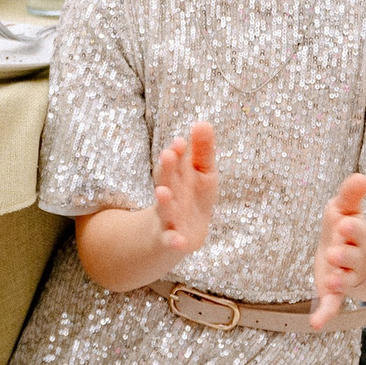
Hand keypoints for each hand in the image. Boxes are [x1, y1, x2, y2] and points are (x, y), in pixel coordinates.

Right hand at [150, 122, 217, 258]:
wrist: (177, 234)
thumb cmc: (192, 197)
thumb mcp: (201, 173)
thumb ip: (202, 150)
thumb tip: (203, 122)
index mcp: (177, 177)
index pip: (175, 162)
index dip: (178, 153)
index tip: (181, 142)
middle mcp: (170, 195)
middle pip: (167, 181)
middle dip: (167, 169)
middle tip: (168, 154)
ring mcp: (169, 218)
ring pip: (165, 209)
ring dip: (164, 201)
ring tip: (162, 192)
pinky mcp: (172, 240)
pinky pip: (171, 241)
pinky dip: (173, 242)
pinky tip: (178, 242)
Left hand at [310, 174, 365, 329]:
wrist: (348, 254)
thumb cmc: (345, 228)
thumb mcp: (346, 209)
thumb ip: (351, 195)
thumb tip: (360, 176)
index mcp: (357, 237)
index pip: (358, 233)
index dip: (352, 230)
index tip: (344, 224)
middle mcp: (354, 259)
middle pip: (353, 259)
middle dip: (345, 256)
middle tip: (334, 252)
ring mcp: (344, 277)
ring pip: (344, 282)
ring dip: (338, 282)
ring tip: (330, 281)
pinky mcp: (332, 292)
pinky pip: (331, 305)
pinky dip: (324, 315)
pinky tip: (315, 325)